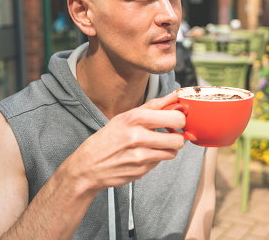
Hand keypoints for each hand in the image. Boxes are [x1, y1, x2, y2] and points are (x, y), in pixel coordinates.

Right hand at [62, 92, 185, 192]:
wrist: (88, 166)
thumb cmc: (107, 138)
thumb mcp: (125, 116)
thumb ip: (152, 107)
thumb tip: (174, 97)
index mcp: (135, 118)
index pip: (175, 118)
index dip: (181, 119)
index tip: (177, 119)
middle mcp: (138, 137)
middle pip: (178, 139)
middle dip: (178, 136)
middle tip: (170, 134)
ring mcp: (140, 156)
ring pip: (172, 152)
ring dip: (168, 148)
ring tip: (155, 144)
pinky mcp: (141, 171)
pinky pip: (159, 162)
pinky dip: (155, 158)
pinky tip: (142, 155)